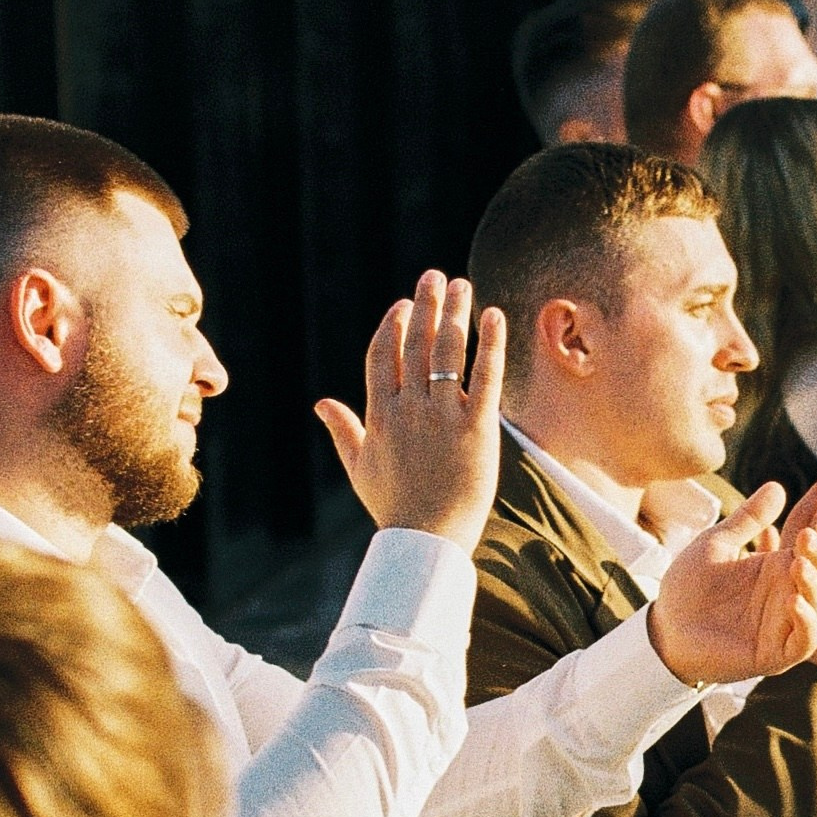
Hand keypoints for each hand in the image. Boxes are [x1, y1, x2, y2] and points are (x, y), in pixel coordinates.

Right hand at [314, 271, 506, 552]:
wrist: (427, 540)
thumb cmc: (394, 508)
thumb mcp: (360, 467)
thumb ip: (343, 430)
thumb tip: (322, 403)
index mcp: (380, 414)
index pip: (383, 355)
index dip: (393, 326)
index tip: (403, 304)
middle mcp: (409, 408)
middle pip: (417, 343)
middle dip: (426, 305)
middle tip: (435, 277)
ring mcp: (442, 416)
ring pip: (448, 352)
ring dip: (455, 312)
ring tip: (463, 285)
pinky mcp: (477, 429)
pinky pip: (485, 377)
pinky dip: (491, 344)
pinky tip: (495, 315)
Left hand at [650, 476, 816, 687]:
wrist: (665, 627)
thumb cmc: (688, 586)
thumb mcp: (717, 544)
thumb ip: (747, 519)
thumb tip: (777, 487)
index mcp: (779, 567)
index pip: (816, 545)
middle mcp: (789, 593)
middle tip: (810, 533)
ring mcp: (784, 624)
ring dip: (814, 582)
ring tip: (798, 561)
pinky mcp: (776, 653)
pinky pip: (805, 640)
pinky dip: (806, 621)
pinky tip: (794, 599)